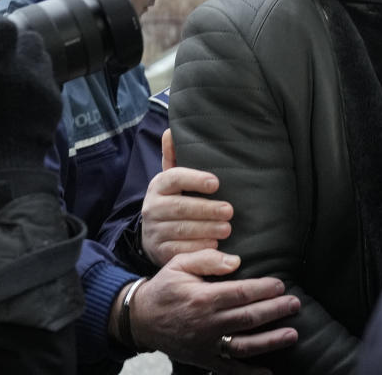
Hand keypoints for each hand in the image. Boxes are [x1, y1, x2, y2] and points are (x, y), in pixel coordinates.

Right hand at [0, 16, 61, 181]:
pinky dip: (37, 80)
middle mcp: (28, 72)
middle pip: (31, 37)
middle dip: (16, 42)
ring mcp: (46, 87)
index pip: (6, 27)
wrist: (2, 172)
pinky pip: (49, 80)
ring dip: (28, 59)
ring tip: (12, 75)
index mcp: (0, 68)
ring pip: (43, 57)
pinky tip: (23, 96)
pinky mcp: (56, 102)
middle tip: (0, 56)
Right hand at [130, 249, 299, 373]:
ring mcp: (206, 345)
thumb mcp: (179, 264)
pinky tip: (267, 372)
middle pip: (247, 318)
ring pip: (244, 345)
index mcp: (202, 298)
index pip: (240, 293)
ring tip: (292, 334)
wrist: (140, 319)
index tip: (280, 285)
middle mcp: (207, 324)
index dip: (263, 290)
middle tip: (295, 304)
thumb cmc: (164, 288)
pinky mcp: (203, 359)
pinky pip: (229, 369)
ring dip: (270, 341)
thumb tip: (235, 261)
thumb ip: (207, 259)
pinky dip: (249, 373)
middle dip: (274, 311)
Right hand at [141, 129, 233, 265]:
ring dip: (206, 230)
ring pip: (181, 230)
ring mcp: (155, 231)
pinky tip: (214, 246)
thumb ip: (174, 157)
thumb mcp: (171, 180)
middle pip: (180, 207)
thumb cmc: (172, 201)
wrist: (152, 235)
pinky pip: (180, 250)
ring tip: (226, 229)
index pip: (173, 178)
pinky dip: (198, 248)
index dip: (195, 179)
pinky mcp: (160, 251)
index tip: (216, 183)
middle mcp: (152, 207)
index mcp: (158, 186)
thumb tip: (171, 130)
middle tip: (229, 211)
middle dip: (206, 210)